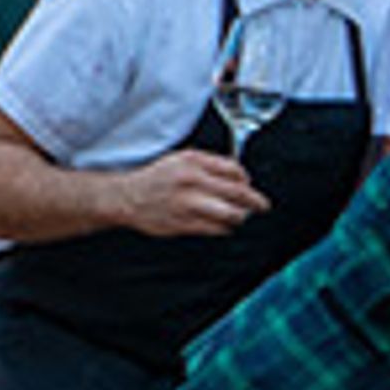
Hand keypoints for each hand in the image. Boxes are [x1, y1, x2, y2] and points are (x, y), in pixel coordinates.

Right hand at [112, 150, 266, 237]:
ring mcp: (187, 204)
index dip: (246, 179)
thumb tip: (240, 177)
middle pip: (237, 192)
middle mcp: (191, 181)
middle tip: (262, 205)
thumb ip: (210, 165)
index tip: (249, 185)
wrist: (126, 196)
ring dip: (240, 217)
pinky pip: (214, 229)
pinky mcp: (182, 223)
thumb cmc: (157, 178)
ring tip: (240, 216)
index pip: (234, 170)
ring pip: (229, 213)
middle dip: (255, 201)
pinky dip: (224, 228)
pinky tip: (224, 226)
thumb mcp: (182, 160)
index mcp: (193, 162)